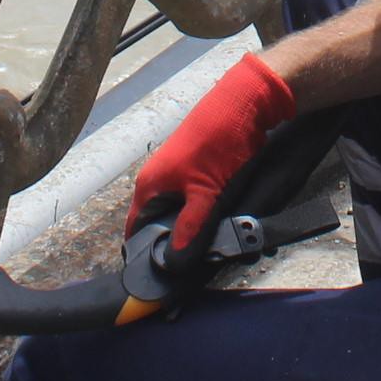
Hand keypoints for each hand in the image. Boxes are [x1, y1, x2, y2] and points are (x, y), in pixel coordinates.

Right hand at [131, 55, 295, 251]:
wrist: (245, 103)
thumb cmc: (219, 145)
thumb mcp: (206, 193)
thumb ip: (189, 228)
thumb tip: (173, 263)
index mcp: (149, 187)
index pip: (136, 231)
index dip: (145, 255)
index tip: (162, 277)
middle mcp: (157, 181)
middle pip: (159, 224)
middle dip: (176, 246)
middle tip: (197, 269)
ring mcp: (177, 174)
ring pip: (180, 213)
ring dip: (195, 231)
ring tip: (215, 249)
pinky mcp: (196, 170)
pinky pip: (194, 201)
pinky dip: (206, 215)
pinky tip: (223, 225)